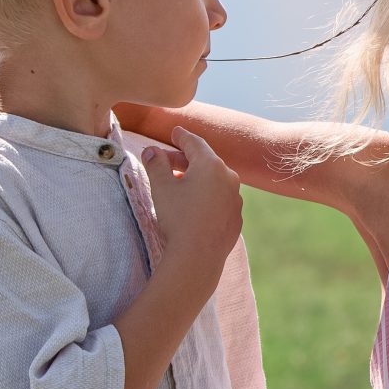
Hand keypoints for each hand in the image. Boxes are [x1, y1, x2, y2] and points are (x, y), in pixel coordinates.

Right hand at [143, 129, 240, 267]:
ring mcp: (236, 198)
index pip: (194, 143)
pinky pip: (220, 199)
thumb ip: (156, 164)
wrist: (198, 256)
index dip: (181, 137)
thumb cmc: (178, 218)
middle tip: (167, 160)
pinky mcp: (236, 217)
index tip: (175, 133)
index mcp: (211, 165)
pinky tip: (195, 205)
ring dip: (197, 178)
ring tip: (179, 184)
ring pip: (215, 181)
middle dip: (185, 159)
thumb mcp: (161, 187)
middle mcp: (229, 178)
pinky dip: (207, 196)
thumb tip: (152, 151)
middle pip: (205, 161)